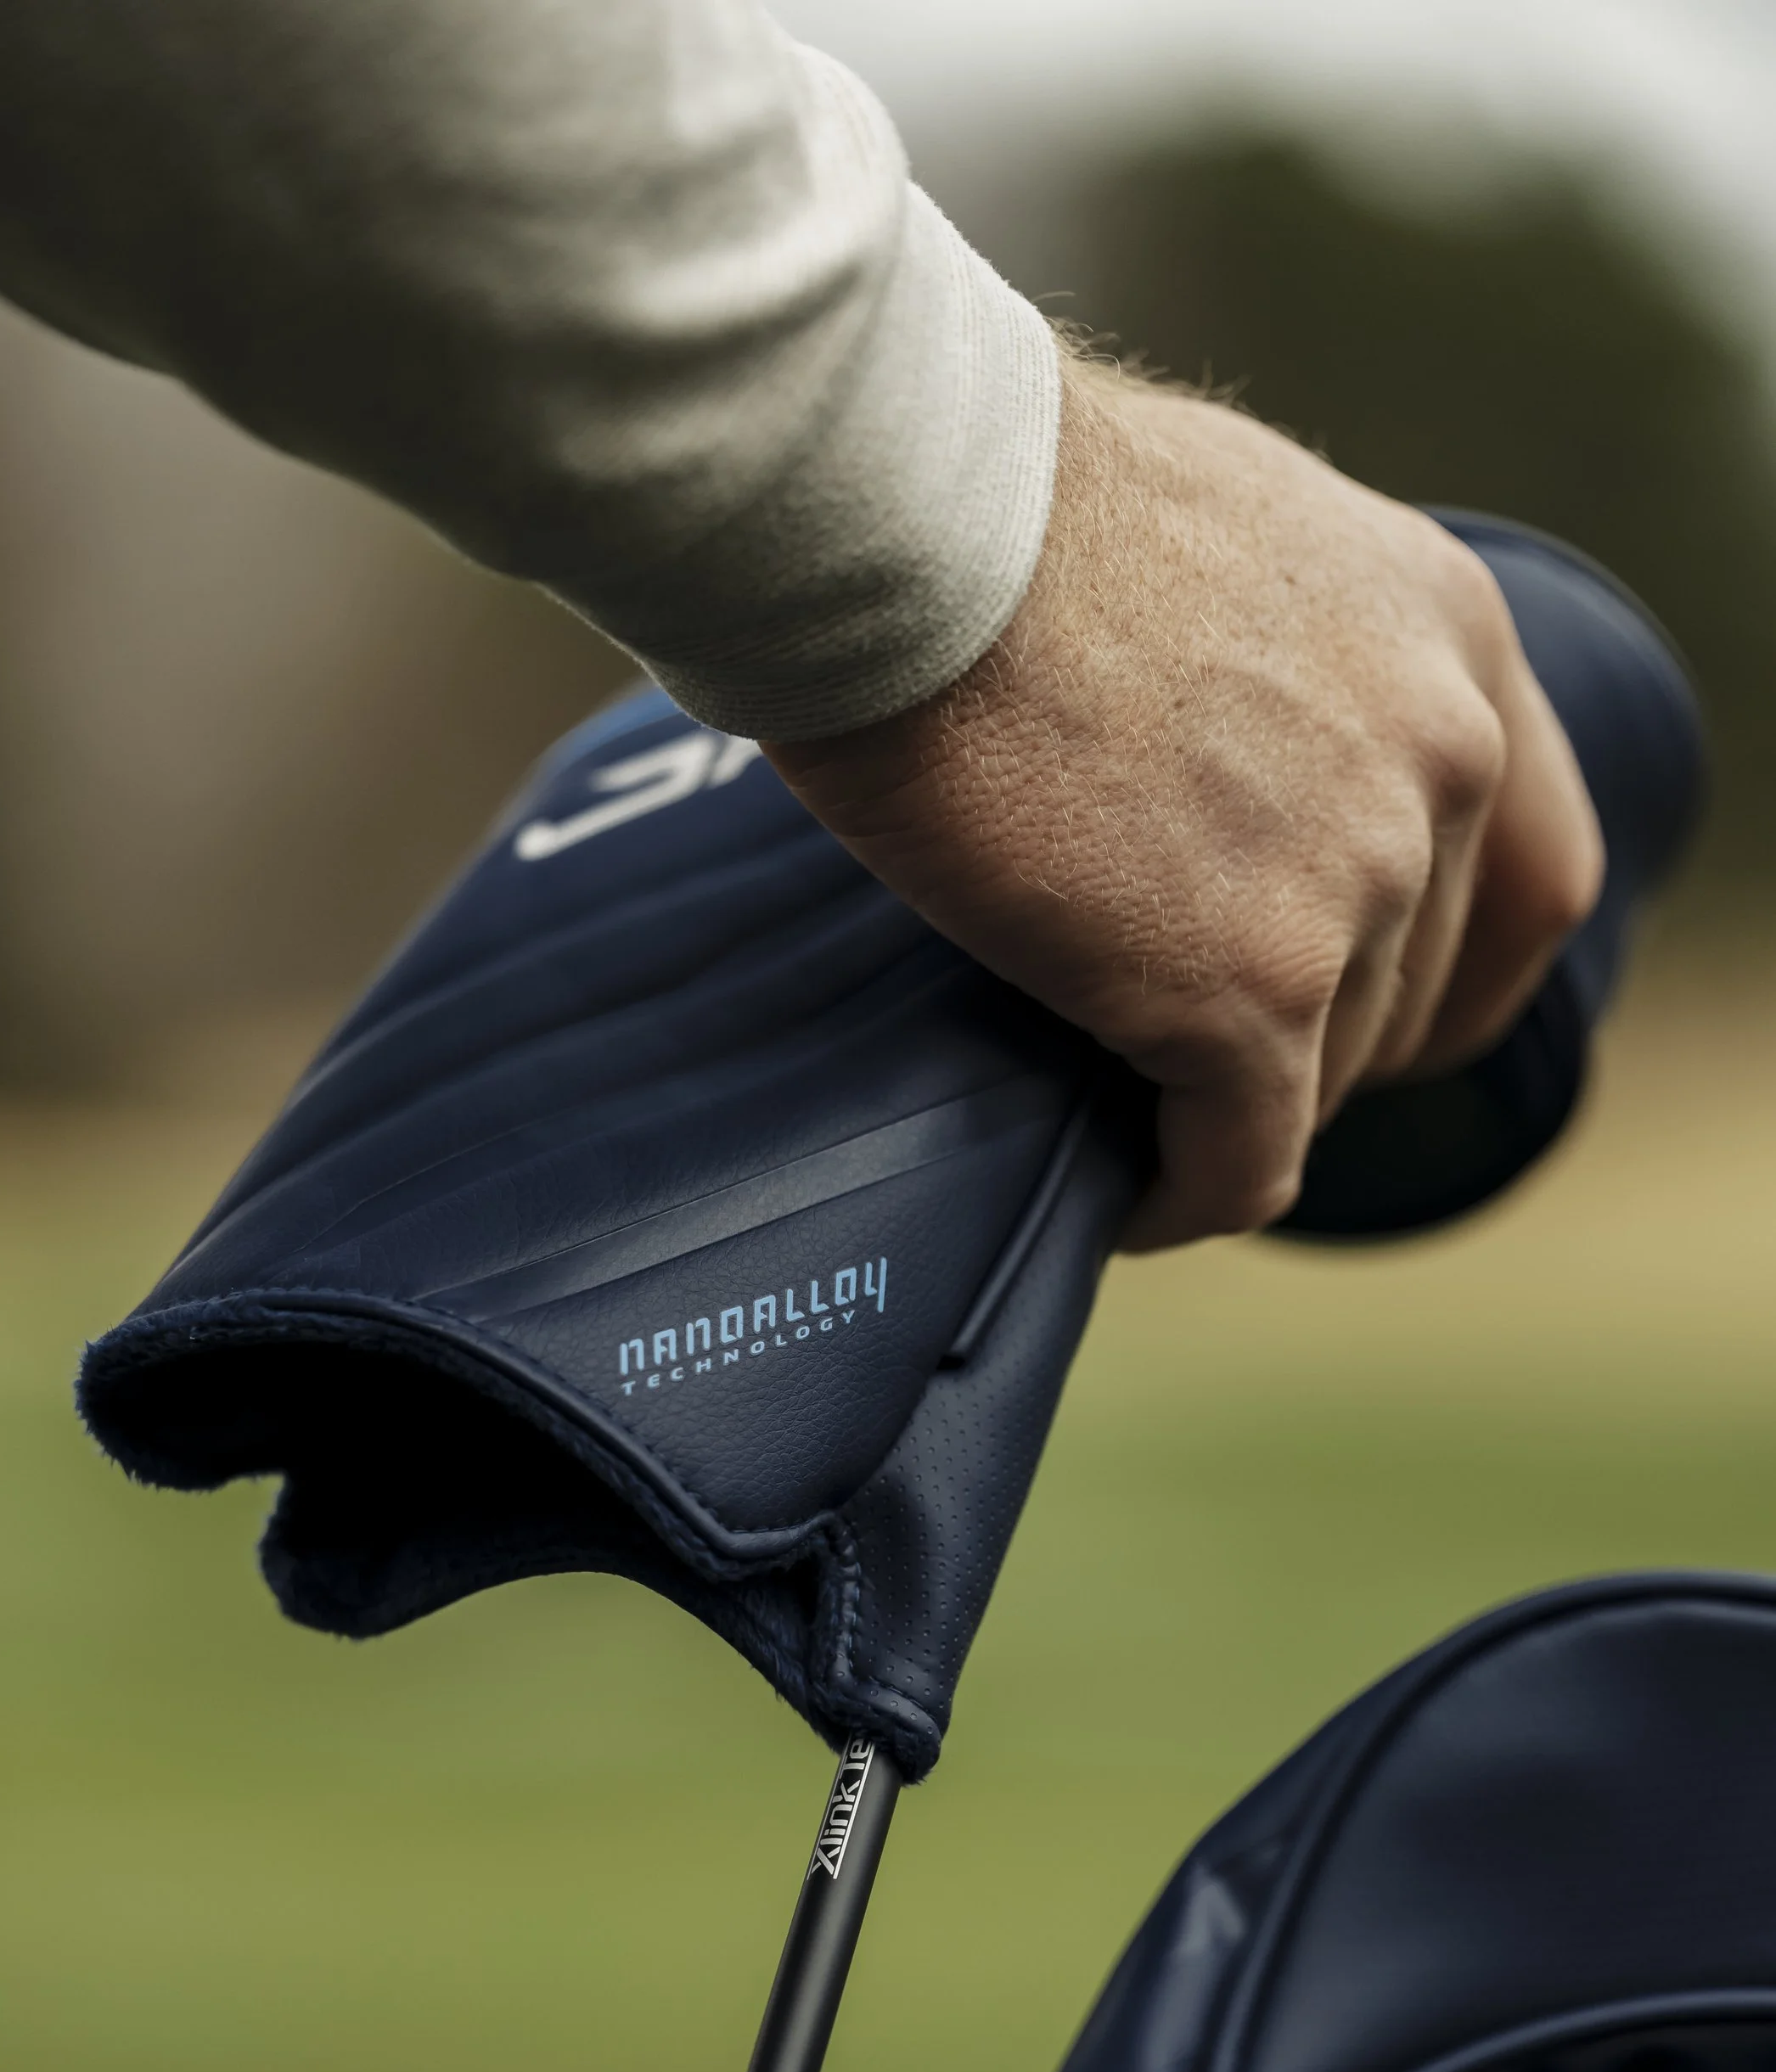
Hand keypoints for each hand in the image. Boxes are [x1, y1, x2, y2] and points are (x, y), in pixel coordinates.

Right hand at [764, 356, 1604, 1250]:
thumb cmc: (998, 503)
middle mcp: (1440, 761)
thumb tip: (1231, 744)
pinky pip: (1241, 1164)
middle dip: (1310, 1046)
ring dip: (1229, 1117)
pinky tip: (1120, 1195)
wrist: (912, 524)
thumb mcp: (1225, 530)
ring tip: (1129, 1120)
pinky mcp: (1247, 993)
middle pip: (1409, 992)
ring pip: (1320, 1083)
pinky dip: (1181, 1197)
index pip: (1529, 870)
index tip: (1364, 1016)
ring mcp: (1355, 885)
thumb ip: (1285, 649)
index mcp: (1455, 636)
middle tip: (1192, 1063)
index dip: (1450, 972)